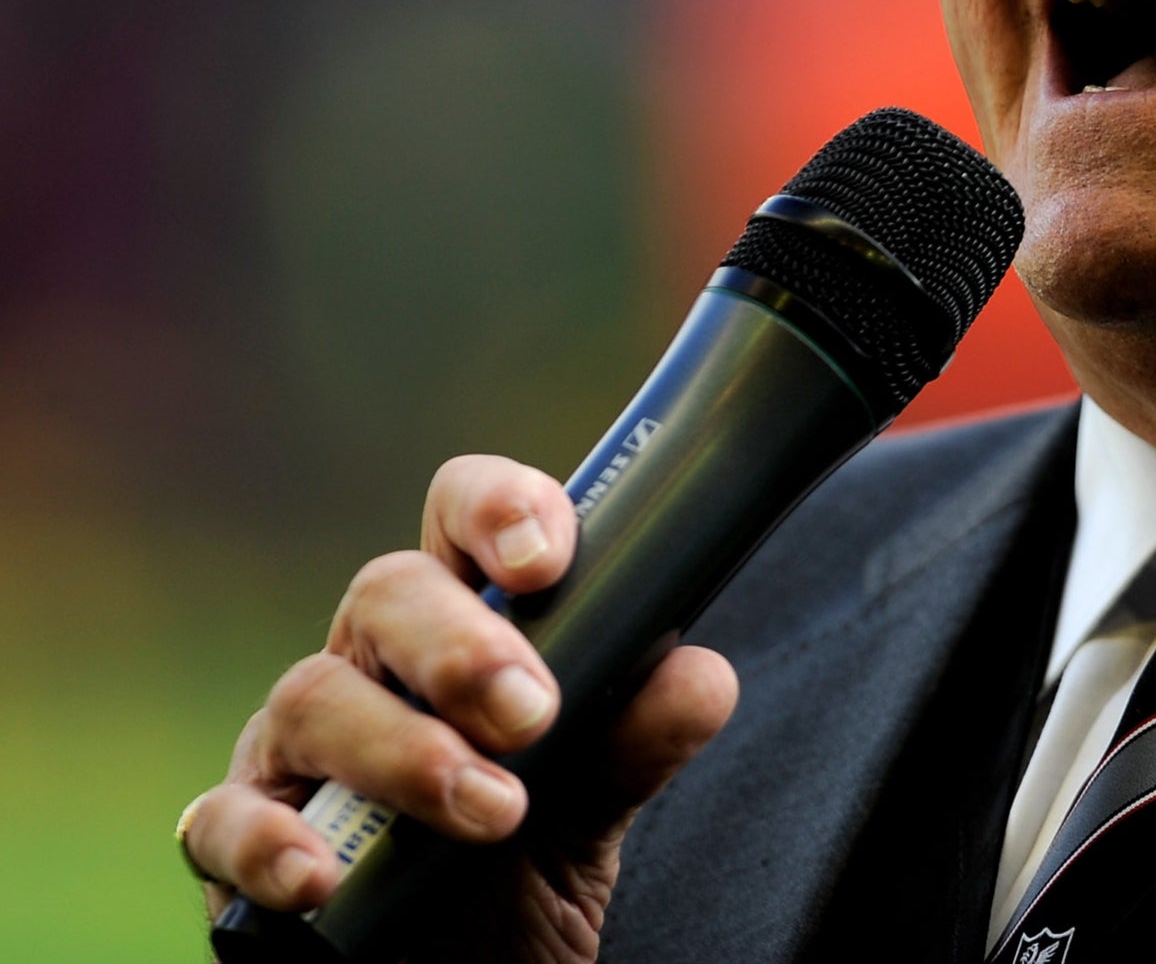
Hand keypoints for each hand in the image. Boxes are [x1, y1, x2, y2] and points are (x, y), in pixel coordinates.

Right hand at [181, 455, 737, 959]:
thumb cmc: (526, 861)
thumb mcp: (598, 801)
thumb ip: (640, 739)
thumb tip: (700, 678)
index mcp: (463, 621)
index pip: (462, 516)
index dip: (497, 508)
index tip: (545, 558)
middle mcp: (372, 663)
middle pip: (387, 591)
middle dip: (460, 645)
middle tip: (534, 714)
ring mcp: (298, 745)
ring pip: (313, 698)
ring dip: (405, 752)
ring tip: (491, 812)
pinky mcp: (239, 835)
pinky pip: (225, 820)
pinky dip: (270, 842)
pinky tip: (324, 876)